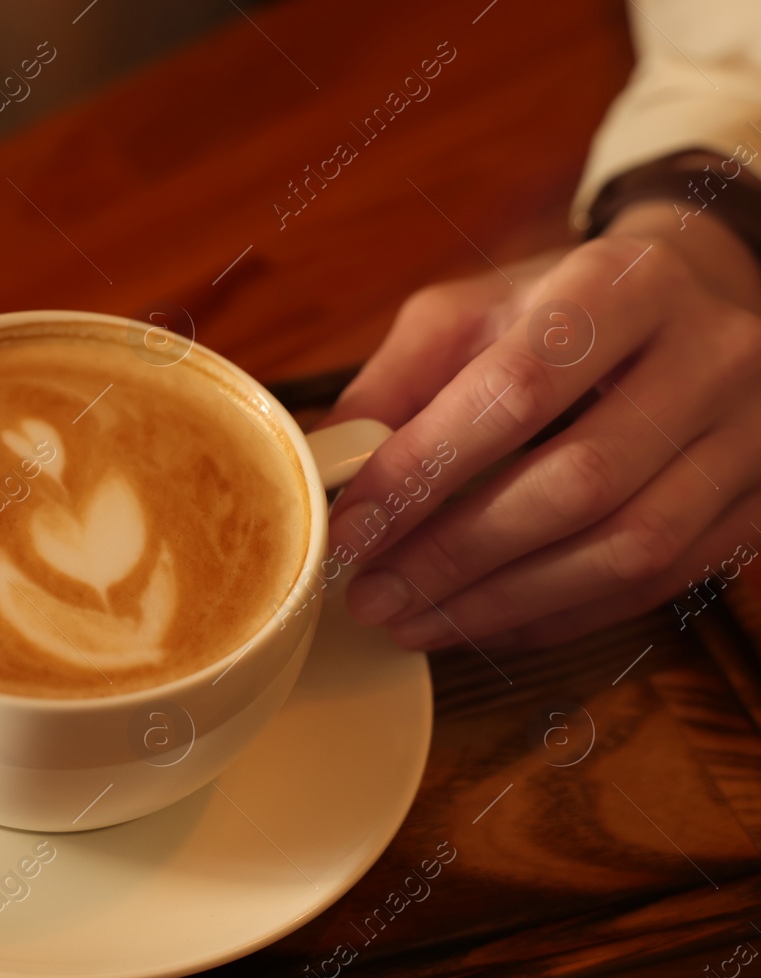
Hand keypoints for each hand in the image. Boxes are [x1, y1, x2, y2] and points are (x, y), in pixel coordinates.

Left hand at [324, 199, 760, 649]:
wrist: (700, 299)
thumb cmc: (563, 310)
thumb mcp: (471, 313)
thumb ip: (394, 384)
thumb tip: (327, 473)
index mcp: (624, 285)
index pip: (518, 389)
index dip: (425, 470)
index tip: (351, 531)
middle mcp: (710, 355)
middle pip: (577, 481)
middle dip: (456, 554)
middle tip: (371, 596)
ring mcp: (750, 435)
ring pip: (626, 549)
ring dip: (502, 602)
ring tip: (410, 622)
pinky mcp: (760, 503)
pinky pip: (658, 585)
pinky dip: (558, 616)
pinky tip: (482, 623)